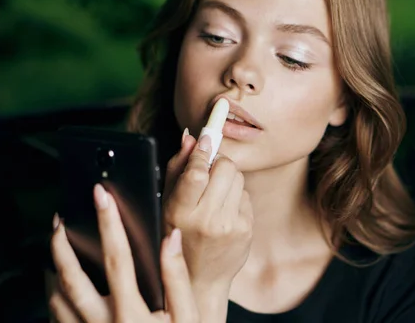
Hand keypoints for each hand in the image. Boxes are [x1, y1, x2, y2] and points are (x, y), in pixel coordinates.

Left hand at [47, 184, 198, 322]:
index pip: (116, 257)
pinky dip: (53, 298)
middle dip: (60, 245)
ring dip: (51, 270)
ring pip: (56, 300)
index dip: (109, 222)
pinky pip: (57, 321)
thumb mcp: (187, 318)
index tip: (102, 195)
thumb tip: (171, 238)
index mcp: (131, 314)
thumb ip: (178, 277)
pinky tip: (59, 287)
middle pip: (71, 278)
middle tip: (58, 220)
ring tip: (53, 249)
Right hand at [164, 131, 253, 313]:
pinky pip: (245, 194)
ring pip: (238, 177)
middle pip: (224, 167)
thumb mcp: (168, 204)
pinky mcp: (246, 229)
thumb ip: (177, 168)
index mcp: (180, 213)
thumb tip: (190, 137)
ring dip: (228, 178)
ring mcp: (230, 226)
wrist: (201, 278)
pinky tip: (224, 211)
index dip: (203, 151)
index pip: (197, 172)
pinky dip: (235, 196)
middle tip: (209, 171)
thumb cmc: (179, 235)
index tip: (206, 137)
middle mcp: (207, 220)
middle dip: (218, 162)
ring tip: (215, 195)